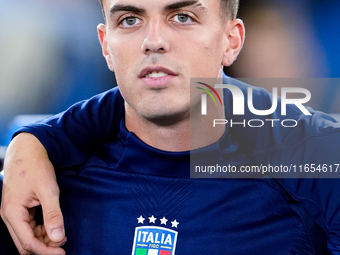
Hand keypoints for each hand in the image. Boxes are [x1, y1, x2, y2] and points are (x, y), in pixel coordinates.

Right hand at [1, 133, 66, 254]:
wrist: (28, 150)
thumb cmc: (36, 167)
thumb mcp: (48, 190)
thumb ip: (53, 214)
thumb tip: (57, 237)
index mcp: (12, 213)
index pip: (28, 242)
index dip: (46, 250)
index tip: (63, 251)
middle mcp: (9, 216)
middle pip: (24, 243)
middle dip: (44, 247)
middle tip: (63, 245)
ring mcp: (13, 212)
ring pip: (27, 235)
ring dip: (43, 238)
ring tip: (61, 235)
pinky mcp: (19, 208)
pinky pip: (28, 226)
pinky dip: (41, 229)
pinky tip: (53, 226)